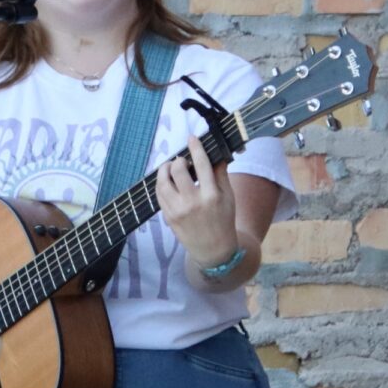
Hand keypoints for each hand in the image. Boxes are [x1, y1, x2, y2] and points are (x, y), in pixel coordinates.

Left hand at [156, 135, 238, 267]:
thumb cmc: (223, 220)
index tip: (191, 137)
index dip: (195, 148)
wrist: (214, 250)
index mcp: (211, 196)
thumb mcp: (228, 197)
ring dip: (164, 170)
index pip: (202, 164)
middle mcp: (193, 203)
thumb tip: (216, 153)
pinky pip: (159, 195)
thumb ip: (221, 174)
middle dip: (178, 161)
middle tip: (182, 161)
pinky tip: (167, 181)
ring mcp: (178, 211)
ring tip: (170, 168)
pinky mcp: (168, 217)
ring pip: (162, 182)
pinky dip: (161, 184)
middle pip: (178, 170)